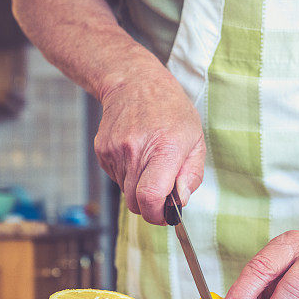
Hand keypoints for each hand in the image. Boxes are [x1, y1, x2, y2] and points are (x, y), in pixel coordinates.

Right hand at [94, 61, 205, 224]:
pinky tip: (136, 153)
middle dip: (150, 206)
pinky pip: (116, 178)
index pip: (151, 197)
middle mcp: (136, 150)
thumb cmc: (171, 111)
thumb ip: (192, 175)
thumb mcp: (196, 140)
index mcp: (164, 149)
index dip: (157, 215)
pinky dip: (127, 175)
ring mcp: (115, 151)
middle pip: (136, 203)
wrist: (134, 83)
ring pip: (125, 192)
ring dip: (138, 187)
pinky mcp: (102, 151)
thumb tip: (180, 201)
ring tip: (150, 161)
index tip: (165, 215)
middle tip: (162, 192)